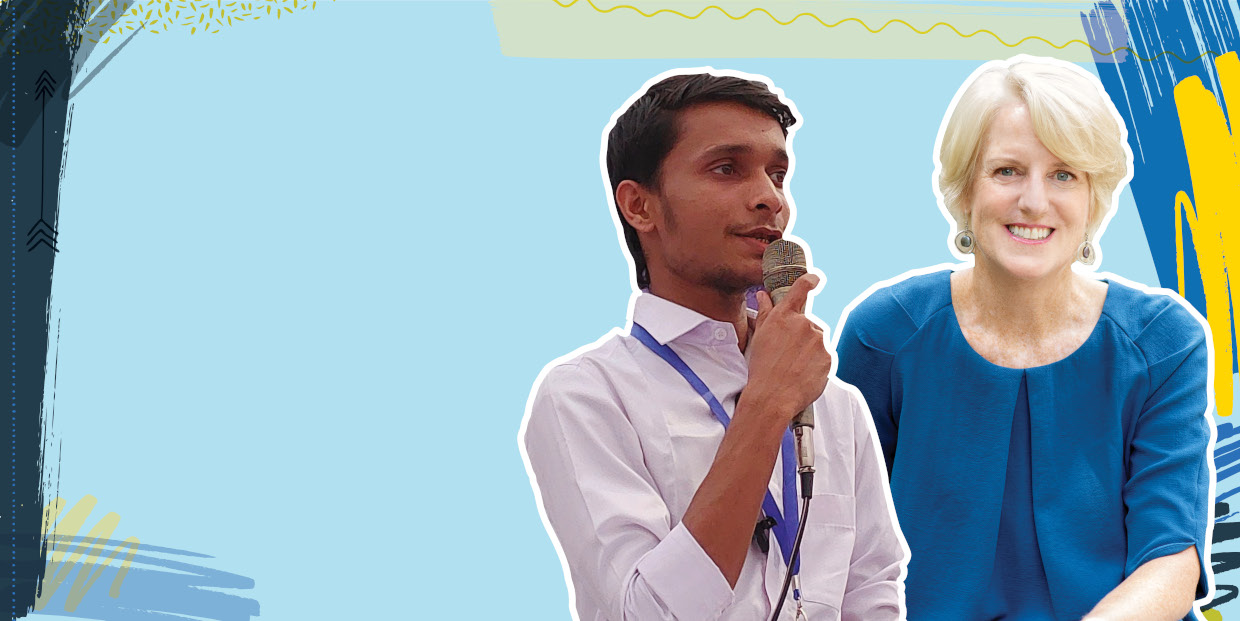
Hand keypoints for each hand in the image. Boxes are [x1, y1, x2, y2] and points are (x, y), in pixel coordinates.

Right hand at [743, 273, 830, 427]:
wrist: (773, 396)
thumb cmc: (762, 368)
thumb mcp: (760, 337)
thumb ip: (765, 312)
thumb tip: (763, 295)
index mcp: (784, 315)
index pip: (802, 287)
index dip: (811, 280)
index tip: (816, 279)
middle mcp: (803, 323)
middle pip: (810, 323)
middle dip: (803, 336)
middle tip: (789, 354)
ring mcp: (818, 340)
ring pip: (818, 340)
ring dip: (811, 350)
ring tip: (796, 366)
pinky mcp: (829, 356)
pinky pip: (826, 356)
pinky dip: (818, 364)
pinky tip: (804, 373)